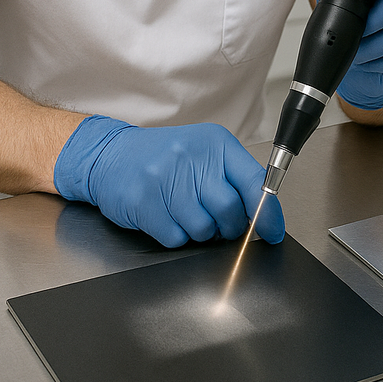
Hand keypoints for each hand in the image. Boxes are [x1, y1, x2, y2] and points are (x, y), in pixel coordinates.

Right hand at [53, 116, 284, 247]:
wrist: (109, 155)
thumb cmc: (162, 157)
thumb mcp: (203, 153)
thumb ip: (233, 178)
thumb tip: (263, 214)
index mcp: (215, 143)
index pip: (254, 181)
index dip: (268, 213)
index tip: (274, 231)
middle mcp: (191, 157)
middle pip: (230, 211)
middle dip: (227, 227)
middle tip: (216, 221)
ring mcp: (165, 178)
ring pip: (203, 229)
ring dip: (198, 232)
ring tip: (184, 213)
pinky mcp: (143, 202)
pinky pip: (176, 238)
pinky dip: (175, 236)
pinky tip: (165, 217)